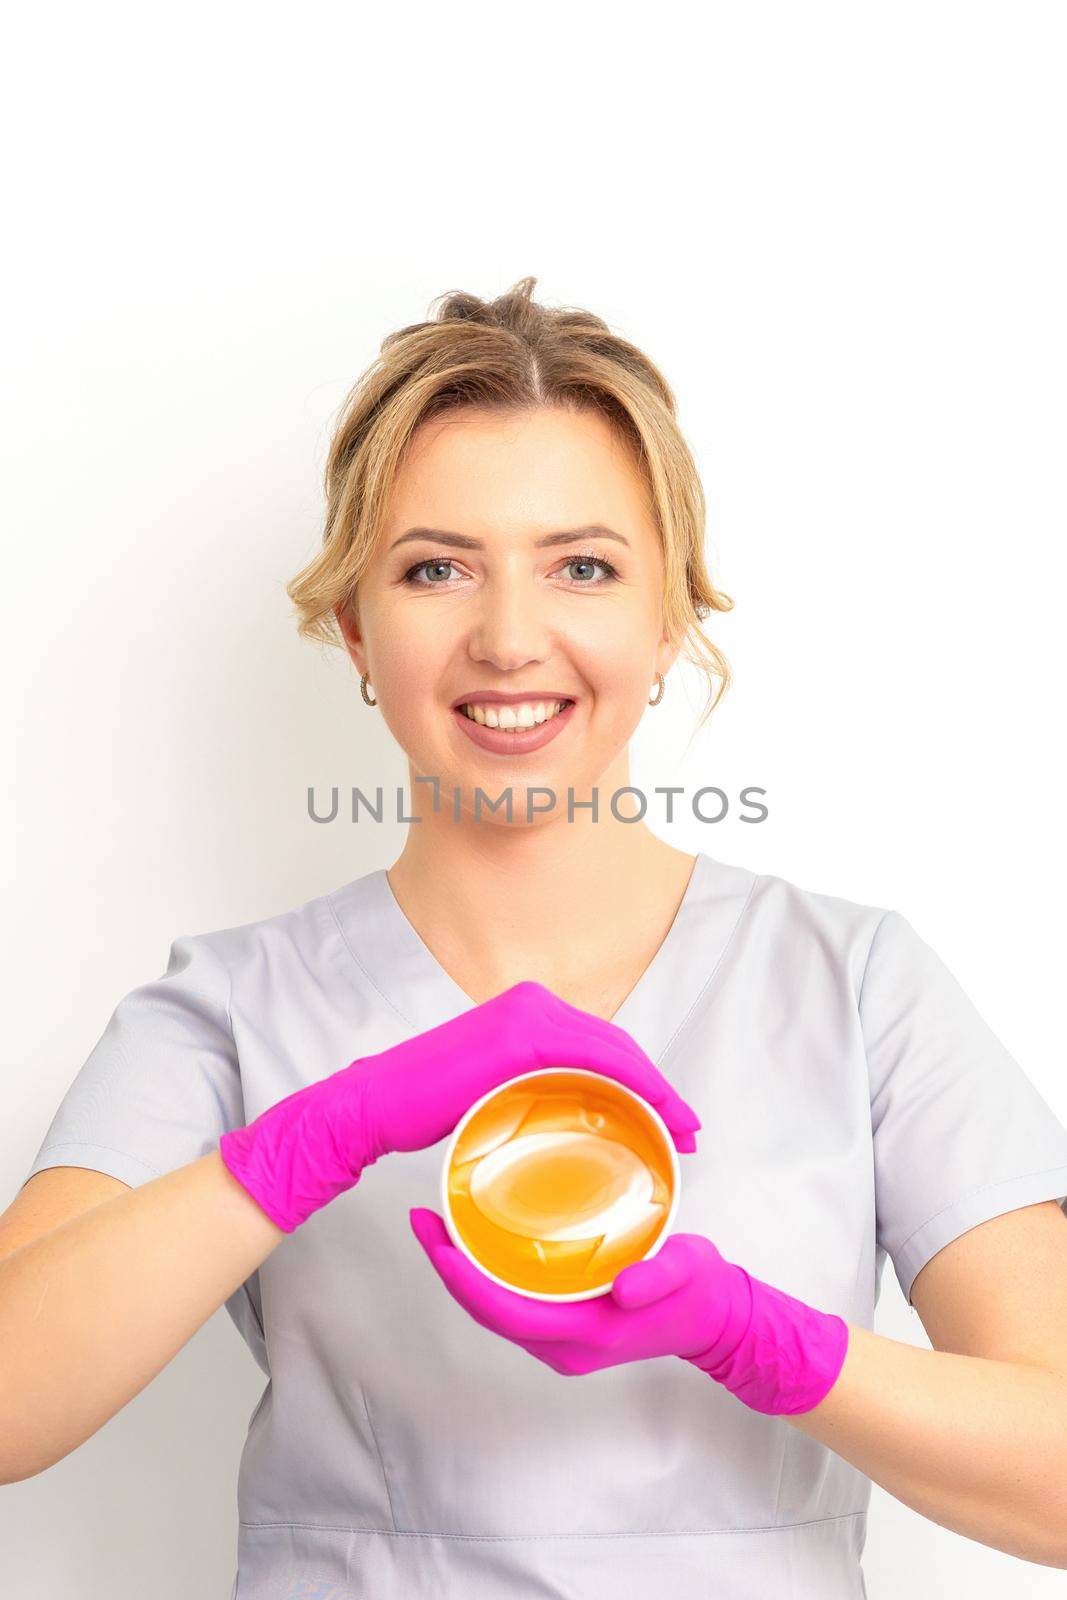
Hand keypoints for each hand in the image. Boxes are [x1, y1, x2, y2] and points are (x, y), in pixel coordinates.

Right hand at [219, 981, 701, 1233]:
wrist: (369, 1107)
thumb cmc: (420, 1109)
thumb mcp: (486, 1092)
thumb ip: (523, 1088)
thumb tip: (556, 1116)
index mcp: (523, 1010)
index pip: (600, 1044)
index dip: (644, 1080)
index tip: (671, 1120)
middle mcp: (530, 1002)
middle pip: (616, 1045)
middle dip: (660, 1087)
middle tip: (687, 1131)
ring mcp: (525, 1014)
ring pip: (615, 1051)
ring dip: (656, 1089)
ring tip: (680, 1133)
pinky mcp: (518, 1037)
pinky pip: (596, 1058)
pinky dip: (633, 1083)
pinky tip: (653, 1113)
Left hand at [410, 1210, 849, 1416]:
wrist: (716, 1320)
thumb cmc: (700, 1292)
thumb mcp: (688, 1272)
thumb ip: (661, 1275)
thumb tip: (625, 1285)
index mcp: (585, 1334)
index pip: (505, 1311)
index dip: (464, 1279)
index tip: (437, 1241)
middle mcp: (563, 1344)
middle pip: (487, 1311)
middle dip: (449, 1269)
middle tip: (423, 1219)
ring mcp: (562, 1338)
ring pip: (495, 1309)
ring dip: (462, 1272)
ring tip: (439, 1223)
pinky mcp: (564, 1323)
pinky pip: (512, 1302)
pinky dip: (486, 1274)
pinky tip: (478, 1238)